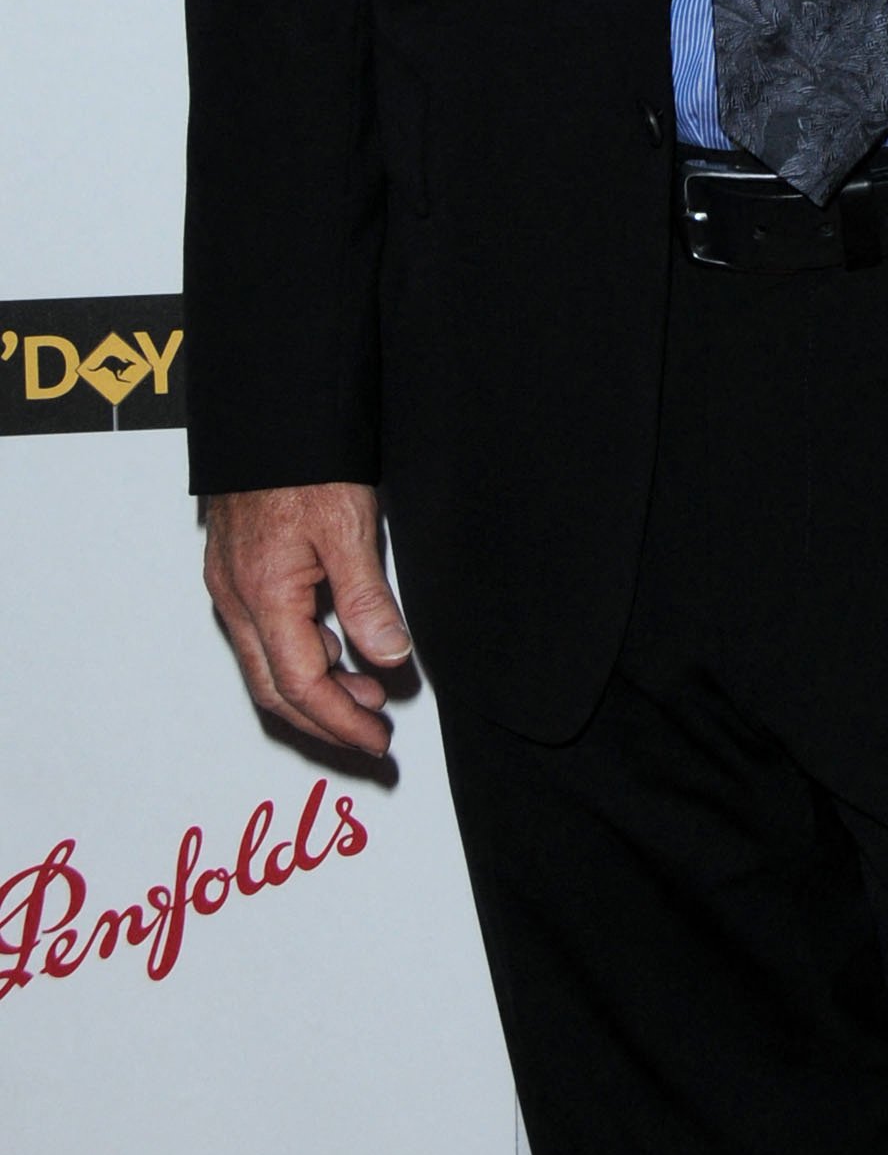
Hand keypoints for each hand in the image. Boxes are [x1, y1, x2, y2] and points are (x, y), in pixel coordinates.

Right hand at [204, 483, 411, 757]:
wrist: (267, 415)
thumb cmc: (303, 461)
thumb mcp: (348, 527)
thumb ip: (366, 597)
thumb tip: (388, 655)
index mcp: (263, 595)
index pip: (301, 684)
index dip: (340, 721)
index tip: (375, 739)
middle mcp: (236, 599)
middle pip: (275, 689)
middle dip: (324, 721)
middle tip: (372, 735)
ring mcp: (232, 587)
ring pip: (266, 666)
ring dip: (315, 691)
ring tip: (367, 695)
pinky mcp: (237, 573)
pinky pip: (264, 637)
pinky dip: (301, 657)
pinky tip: (337, 651)